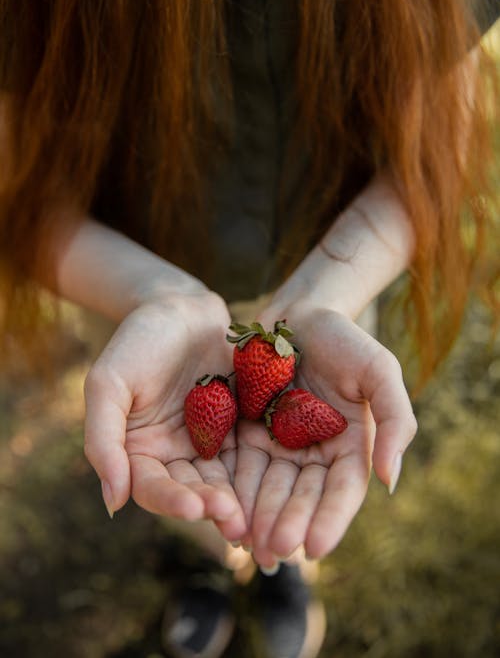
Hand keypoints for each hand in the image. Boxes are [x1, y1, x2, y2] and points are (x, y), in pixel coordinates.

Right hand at [83, 291, 246, 541]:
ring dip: (238, 498)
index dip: (171, 501)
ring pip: (224, 478)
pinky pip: (249, 450)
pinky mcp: (238, 425)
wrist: (181, 305)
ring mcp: (209, 441)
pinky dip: (260, 469)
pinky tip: (278, 484)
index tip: (195, 507)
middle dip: (211, 504)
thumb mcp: (109, 383)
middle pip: (191, 489)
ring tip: (256, 514)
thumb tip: (113, 503)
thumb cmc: (137, 340)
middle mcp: (174, 453)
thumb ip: (103, 440)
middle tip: (233, 517)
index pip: (151, 487)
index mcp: (138, 450)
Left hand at [233, 305, 416, 565]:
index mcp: (349, 445)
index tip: (314, 548)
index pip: (342, 490)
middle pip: (302, 496)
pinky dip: (234, 490)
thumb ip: (393, 420)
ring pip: (269, 488)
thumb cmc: (343, 338)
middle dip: (288, 524)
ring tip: (247, 544)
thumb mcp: (379, 370)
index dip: (330, 520)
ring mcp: (278, 444)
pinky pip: (239, 465)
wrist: (297, 312)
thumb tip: (389, 480)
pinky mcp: (245, 432)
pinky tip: (223, 512)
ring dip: (259, 518)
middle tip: (274, 552)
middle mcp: (313, 452)